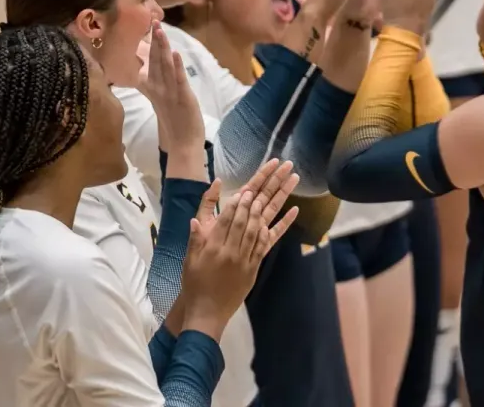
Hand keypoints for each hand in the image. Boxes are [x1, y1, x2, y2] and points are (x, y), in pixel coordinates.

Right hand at [138, 23, 204, 160]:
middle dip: (154, 40)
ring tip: (160, 30)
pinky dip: (176, 66)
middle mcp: (158, 89)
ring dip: (162, 48)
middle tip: (152, 21)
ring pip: (164, 66)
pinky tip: (175, 53)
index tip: (143, 29)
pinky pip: (178, 79)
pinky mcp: (182, 97)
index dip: (146, 47)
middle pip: (154, 61)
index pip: (147, 64)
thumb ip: (152, 86)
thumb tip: (144, 74)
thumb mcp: (160, 102)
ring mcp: (169, 93)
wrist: (182, 145)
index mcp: (152, 89)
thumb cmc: (174, 123)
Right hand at [181, 167, 299, 336]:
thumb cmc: (194, 282)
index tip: (249, 187)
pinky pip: (270, 242)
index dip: (239, 201)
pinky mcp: (255, 265)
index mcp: (213, 245)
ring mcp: (246, 257)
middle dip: (261, 194)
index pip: (229, 218)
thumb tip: (196, 218)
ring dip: (276, 201)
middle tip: (275, 174)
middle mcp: (232, 249)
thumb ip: (195, 237)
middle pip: (248, 217)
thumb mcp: (189, 258)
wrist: (206, 310)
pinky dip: (282, 225)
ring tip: (287, 182)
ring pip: (261, 226)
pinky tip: (294, 210)